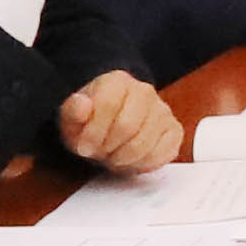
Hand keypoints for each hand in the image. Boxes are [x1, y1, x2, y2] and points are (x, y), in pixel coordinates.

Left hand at [61, 70, 183, 172]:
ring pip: (144, 144)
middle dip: (109, 148)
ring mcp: (163, 111)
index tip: (84, 147)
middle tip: (100, 153)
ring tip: (114, 156)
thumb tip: (83, 105)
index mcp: (118, 81)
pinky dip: (143, 164)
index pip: (108, 105)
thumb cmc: (92, 122)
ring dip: (124, 159)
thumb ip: (73, 111)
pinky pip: (162, 154)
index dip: (93, 132)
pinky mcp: (174, 131)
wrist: (110, 124)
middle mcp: (145, 92)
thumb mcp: (71, 117)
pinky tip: (131, 160)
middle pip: (127, 127)